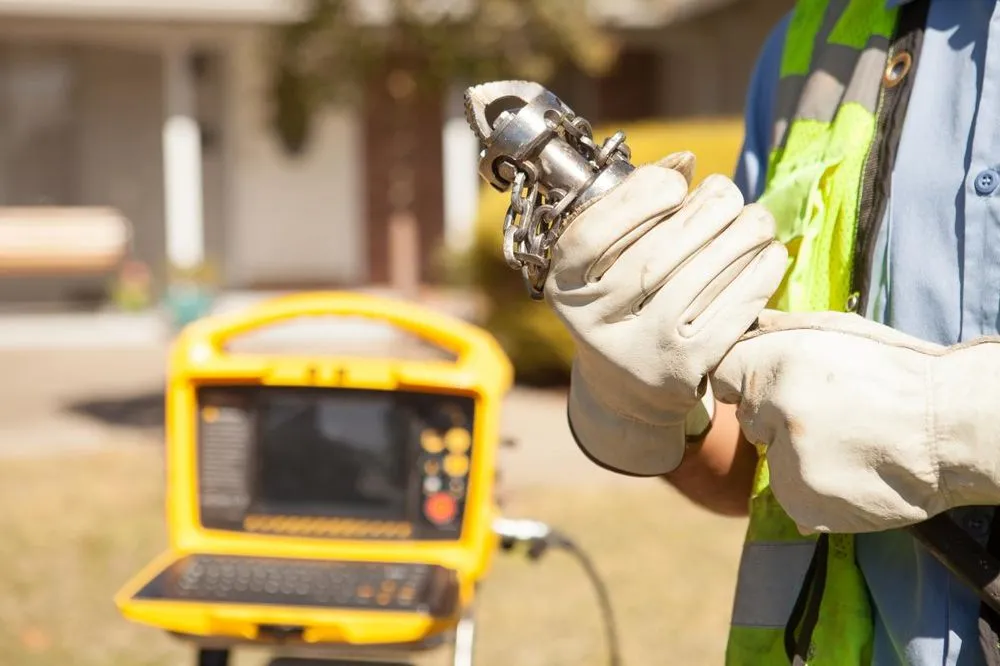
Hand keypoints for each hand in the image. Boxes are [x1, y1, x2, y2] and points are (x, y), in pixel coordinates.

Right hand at [545, 153, 787, 475]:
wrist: (630, 385)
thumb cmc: (626, 297)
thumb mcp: (613, 254)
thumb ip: (639, 205)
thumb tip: (685, 161)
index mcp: (564, 284)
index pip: (591, 234)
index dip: (638, 199)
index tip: (677, 180)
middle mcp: (590, 322)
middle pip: (652, 256)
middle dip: (703, 213)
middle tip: (729, 193)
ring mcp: (635, 353)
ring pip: (694, 281)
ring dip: (739, 239)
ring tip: (757, 219)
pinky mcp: (680, 373)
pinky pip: (726, 315)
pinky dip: (756, 277)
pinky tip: (770, 253)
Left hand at [712, 309, 999, 532]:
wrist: (954, 430)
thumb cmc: (898, 373)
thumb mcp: (836, 331)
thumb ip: (777, 334)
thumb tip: (737, 333)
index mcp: (779, 361)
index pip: (722, 374)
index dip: (749, 379)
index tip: (775, 384)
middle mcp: (776, 411)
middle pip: (748, 417)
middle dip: (777, 416)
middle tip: (831, 413)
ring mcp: (789, 462)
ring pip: (773, 460)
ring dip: (798, 456)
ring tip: (850, 445)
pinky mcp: (803, 504)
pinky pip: (792, 495)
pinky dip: (815, 489)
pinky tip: (853, 472)